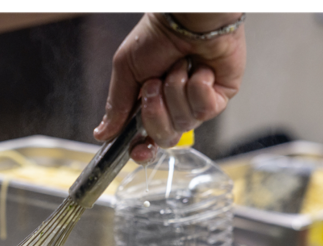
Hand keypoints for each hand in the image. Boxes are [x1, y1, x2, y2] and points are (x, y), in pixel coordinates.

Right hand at [95, 11, 245, 161]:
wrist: (186, 18)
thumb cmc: (155, 37)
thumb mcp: (125, 71)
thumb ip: (116, 106)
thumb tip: (101, 134)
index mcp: (150, 105)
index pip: (145, 141)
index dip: (142, 150)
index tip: (139, 149)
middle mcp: (174, 108)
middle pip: (164, 138)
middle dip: (155, 112)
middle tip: (154, 83)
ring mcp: (198, 104)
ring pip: (184, 123)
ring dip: (176, 91)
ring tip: (180, 66)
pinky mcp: (220, 96)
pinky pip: (205, 110)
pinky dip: (197, 87)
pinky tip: (200, 68)